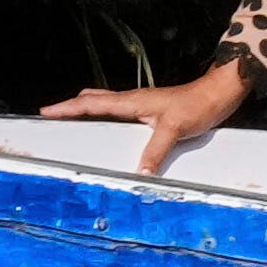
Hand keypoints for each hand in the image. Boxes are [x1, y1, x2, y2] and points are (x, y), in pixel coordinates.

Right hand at [48, 61, 254, 163]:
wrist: (220, 93)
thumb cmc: (198, 104)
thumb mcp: (175, 129)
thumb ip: (156, 151)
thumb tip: (139, 173)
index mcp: (131, 101)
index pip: (92, 104)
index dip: (67, 108)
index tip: (46, 111)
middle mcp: (133, 100)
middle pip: (95, 100)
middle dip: (72, 106)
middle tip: (53, 113)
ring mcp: (143, 104)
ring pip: (107, 102)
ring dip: (89, 107)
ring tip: (74, 116)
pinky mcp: (153, 109)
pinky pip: (122, 110)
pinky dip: (108, 113)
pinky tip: (111, 123)